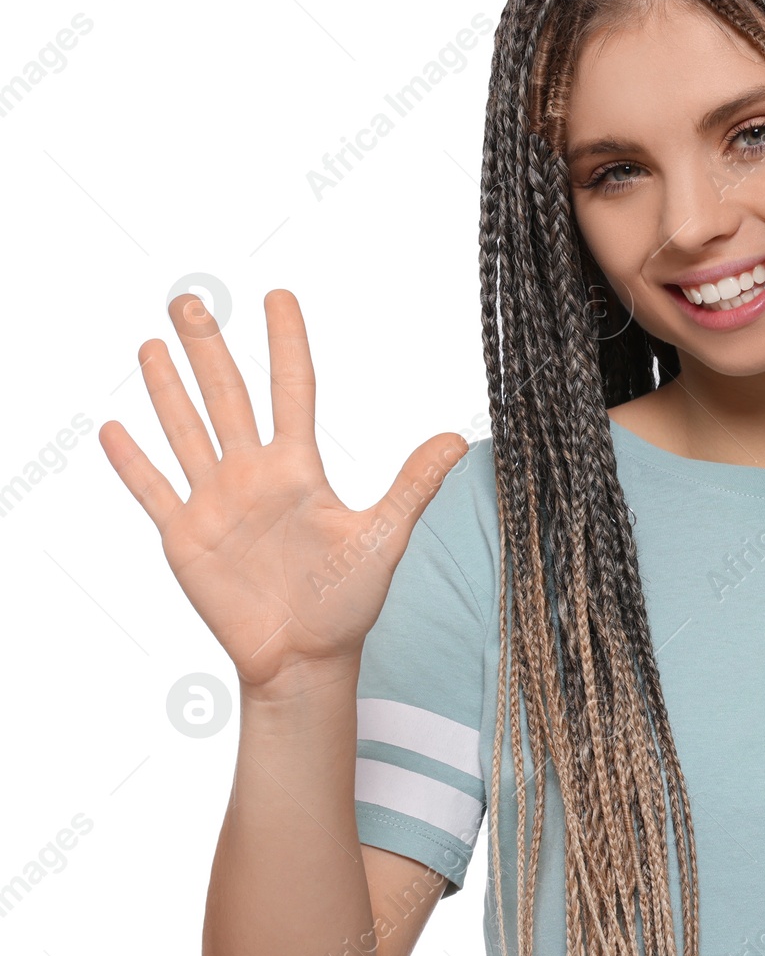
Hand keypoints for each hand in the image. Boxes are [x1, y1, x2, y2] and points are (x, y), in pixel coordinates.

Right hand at [100, 289, 467, 690]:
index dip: (285, 342)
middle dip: (209, 348)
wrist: (305, 658)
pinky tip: (116, 429)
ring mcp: (217, 503)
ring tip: (154, 345)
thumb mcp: (384, 536)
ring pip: (187, 432)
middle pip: (227, 396)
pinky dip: (134, 462)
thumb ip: (414, 485)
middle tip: (191, 298)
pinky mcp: (186, 537)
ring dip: (168, 390)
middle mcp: (254, 476)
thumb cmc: (347, 602)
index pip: (291, 389)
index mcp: (299, 469)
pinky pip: (153, 491)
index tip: (279, 296)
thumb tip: (457, 439)